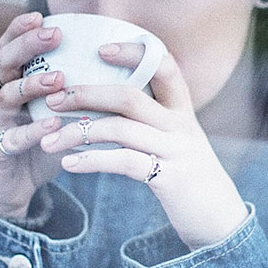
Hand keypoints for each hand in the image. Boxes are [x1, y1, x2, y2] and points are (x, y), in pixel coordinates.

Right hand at [0, 12, 68, 219]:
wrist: (15, 188)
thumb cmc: (45, 143)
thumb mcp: (63, 112)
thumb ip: (84, 91)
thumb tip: (130, 69)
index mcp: (17, 81)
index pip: (14, 46)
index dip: (22, 28)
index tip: (41, 14)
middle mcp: (2, 96)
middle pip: (6, 62)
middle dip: (27, 45)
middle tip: (53, 35)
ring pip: (6, 96)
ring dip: (32, 85)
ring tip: (58, 79)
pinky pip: (13, 139)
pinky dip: (33, 132)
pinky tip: (52, 126)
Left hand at [39, 43, 248, 249]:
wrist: (220, 220)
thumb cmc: (188, 175)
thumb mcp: (176, 139)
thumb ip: (151, 118)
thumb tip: (107, 99)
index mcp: (182, 110)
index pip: (164, 65)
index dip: (134, 52)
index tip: (101, 47)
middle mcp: (181, 124)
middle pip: (129, 96)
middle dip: (86, 93)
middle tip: (52, 98)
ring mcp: (176, 151)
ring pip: (120, 129)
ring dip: (78, 132)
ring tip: (47, 140)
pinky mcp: (170, 179)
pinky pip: (125, 162)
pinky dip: (93, 161)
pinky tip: (69, 164)